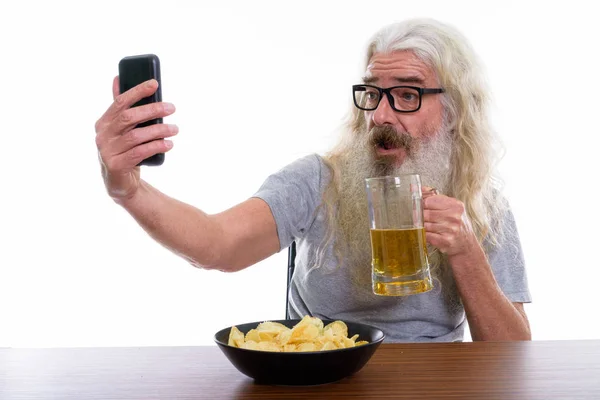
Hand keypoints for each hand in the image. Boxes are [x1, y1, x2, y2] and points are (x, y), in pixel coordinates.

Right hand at [94, 77, 177, 201]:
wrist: (120, 183)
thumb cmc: (124, 150)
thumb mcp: (120, 129)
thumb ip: (121, 107)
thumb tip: (118, 78)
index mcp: (104, 122)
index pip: (120, 102)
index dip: (137, 91)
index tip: (154, 83)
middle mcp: (103, 135)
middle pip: (128, 117)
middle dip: (152, 110)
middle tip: (172, 108)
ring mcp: (107, 151)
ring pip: (136, 136)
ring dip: (159, 130)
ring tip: (175, 128)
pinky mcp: (116, 165)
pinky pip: (139, 153)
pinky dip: (156, 146)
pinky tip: (168, 144)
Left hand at [422, 187, 476, 256]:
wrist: (466, 244)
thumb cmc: (455, 223)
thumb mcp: (450, 207)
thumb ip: (433, 196)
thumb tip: (415, 187)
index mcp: (455, 205)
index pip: (429, 201)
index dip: (421, 204)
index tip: (418, 207)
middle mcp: (455, 216)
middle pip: (426, 213)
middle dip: (420, 216)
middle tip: (419, 218)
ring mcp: (451, 229)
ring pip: (425, 225)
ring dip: (421, 226)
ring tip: (425, 226)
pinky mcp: (446, 240)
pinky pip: (427, 235)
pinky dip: (424, 235)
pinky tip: (428, 234)